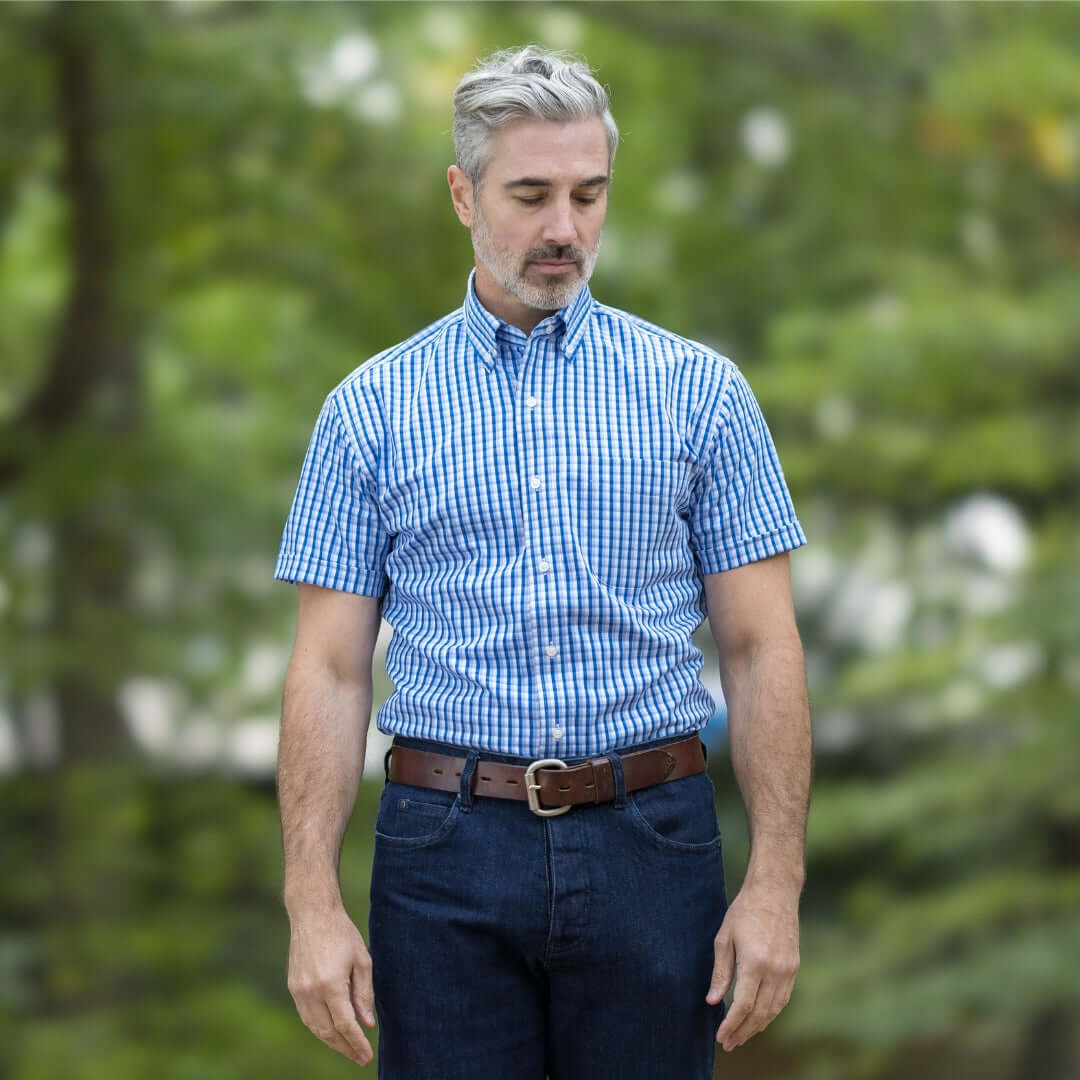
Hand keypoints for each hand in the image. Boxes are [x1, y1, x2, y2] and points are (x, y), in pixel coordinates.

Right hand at [287, 903, 377, 1065]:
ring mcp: (299, 991)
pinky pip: (306, 1017)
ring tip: (348, 1049)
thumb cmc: (341, 933)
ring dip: (332, 1042)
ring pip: (315, 1028)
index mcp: (331, 984)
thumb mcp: (362, 960)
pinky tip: (332, 1031)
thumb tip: (367, 1024)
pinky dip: (320, 1028)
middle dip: (345, 1048)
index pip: (345, 1025)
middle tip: (360, 1058)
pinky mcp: (293, 987)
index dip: (356, 1043)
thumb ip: (364, 994)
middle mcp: (311, 992)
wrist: (313, 914)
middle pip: (328, 1032)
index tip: (367, 1056)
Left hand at [705, 883, 800, 1051]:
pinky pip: (783, 999)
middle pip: (760, 1012)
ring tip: (741, 1036)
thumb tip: (714, 1001)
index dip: (732, 1024)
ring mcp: (788, 970)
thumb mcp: (724, 937)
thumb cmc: (745, 911)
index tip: (721, 1037)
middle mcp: (775, 970)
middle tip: (728, 1044)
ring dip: (758, 1026)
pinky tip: (759, 1018)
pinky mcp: (794, 968)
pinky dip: (770, 1013)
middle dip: (743, 1031)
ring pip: (774, 1009)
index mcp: (755, 962)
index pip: (743, 1004)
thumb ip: (720, 971)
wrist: (775, 892)